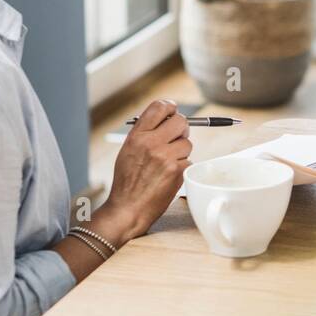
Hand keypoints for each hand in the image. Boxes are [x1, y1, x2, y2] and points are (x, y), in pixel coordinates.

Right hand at [100, 99, 192, 242]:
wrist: (128, 208)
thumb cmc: (127, 181)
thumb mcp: (128, 150)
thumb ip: (145, 133)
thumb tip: (167, 118)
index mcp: (137, 136)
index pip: (159, 107)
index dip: (169, 106)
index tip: (173, 110)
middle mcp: (151, 143)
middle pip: (181, 121)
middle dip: (181, 128)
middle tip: (177, 137)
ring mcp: (166, 157)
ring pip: (187, 143)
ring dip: (182, 151)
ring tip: (167, 163)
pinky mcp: (177, 171)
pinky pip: (189, 160)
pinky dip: (182, 167)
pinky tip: (169, 175)